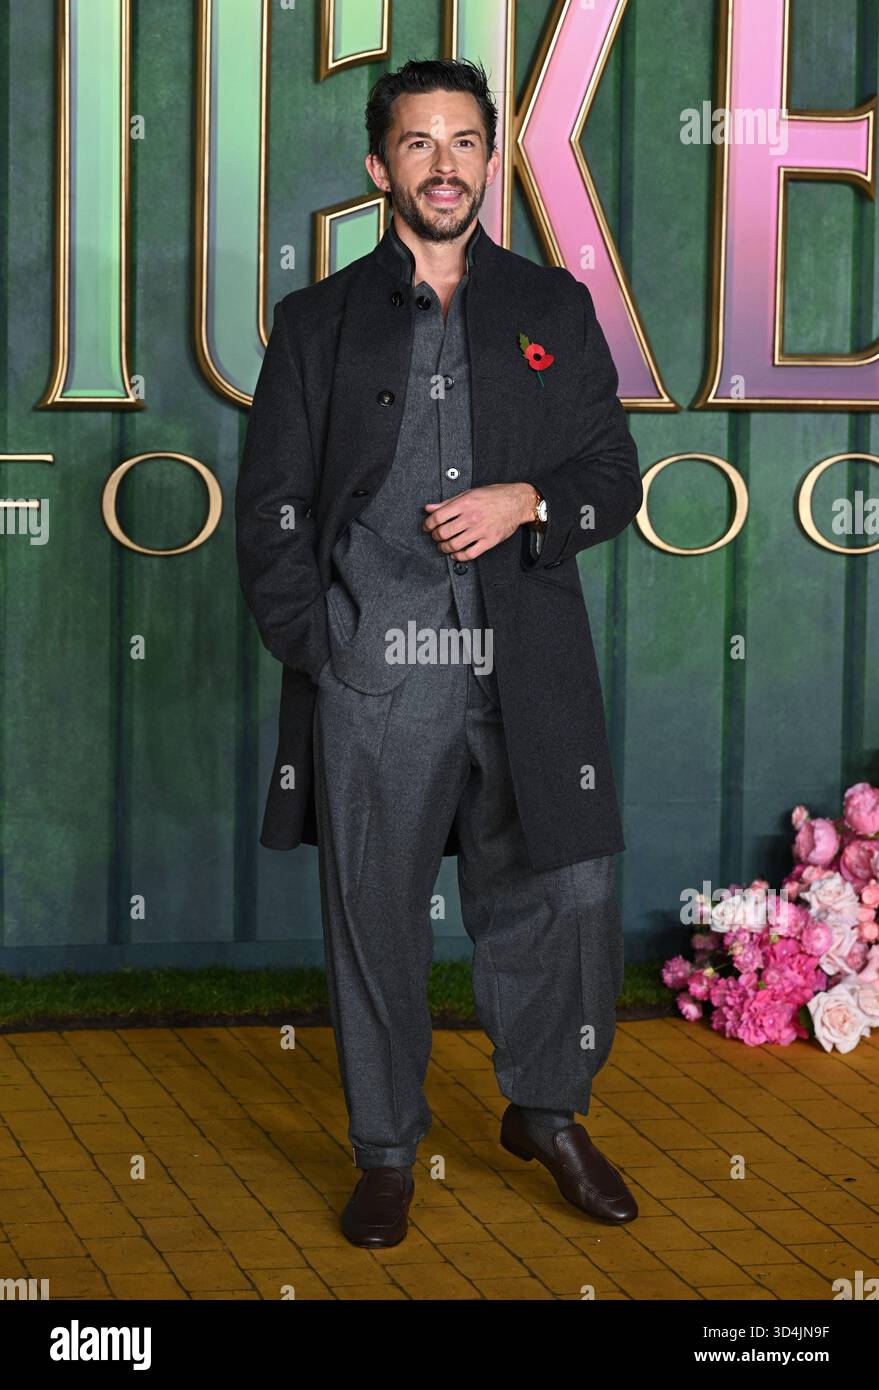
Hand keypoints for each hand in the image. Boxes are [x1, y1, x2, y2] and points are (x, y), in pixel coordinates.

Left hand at [422, 483, 536, 560]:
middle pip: (443, 533)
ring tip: (443, 546)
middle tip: (436, 536)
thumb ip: (448, 502)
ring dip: (444, 548)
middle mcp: (472, 517)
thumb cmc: (495, 496)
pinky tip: (456, 554)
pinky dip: (459, 557)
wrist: (518, 502)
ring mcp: (481, 530)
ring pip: (454, 545)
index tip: (427, 527)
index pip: (438, 517)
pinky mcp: (489, 541)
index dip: (428, 524)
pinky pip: (470, 554)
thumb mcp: (469, 493)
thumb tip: (429, 508)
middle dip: (435, 537)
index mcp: (465, 503)